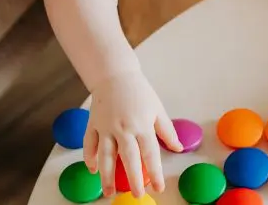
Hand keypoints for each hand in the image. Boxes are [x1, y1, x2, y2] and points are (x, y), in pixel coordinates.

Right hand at [84, 70, 180, 197]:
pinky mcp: (93, 124)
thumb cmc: (139, 92)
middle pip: (128, 158)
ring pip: (105, 155)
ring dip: (107, 176)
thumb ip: (167, 130)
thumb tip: (178, 148)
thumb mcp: (157, 109)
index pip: (150, 153)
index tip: (159, 186)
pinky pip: (89, 144)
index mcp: (142, 125)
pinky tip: (92, 170)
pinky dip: (89, 157)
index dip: (155, 172)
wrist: (114, 75)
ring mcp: (106, 127)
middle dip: (133, 179)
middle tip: (137, 195)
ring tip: (109, 192)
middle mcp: (124, 128)